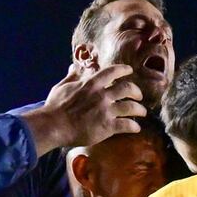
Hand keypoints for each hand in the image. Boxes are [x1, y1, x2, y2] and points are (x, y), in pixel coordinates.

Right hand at [22, 63, 146, 154]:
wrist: (54, 125)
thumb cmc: (55, 107)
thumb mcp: (62, 87)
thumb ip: (72, 77)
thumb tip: (73, 67)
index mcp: (92, 84)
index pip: (113, 71)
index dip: (124, 69)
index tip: (129, 70)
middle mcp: (102, 95)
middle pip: (128, 88)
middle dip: (136, 91)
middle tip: (138, 96)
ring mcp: (106, 111)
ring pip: (131, 107)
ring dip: (140, 109)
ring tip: (143, 112)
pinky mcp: (107, 127)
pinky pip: (127, 125)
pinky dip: (134, 127)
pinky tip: (137, 129)